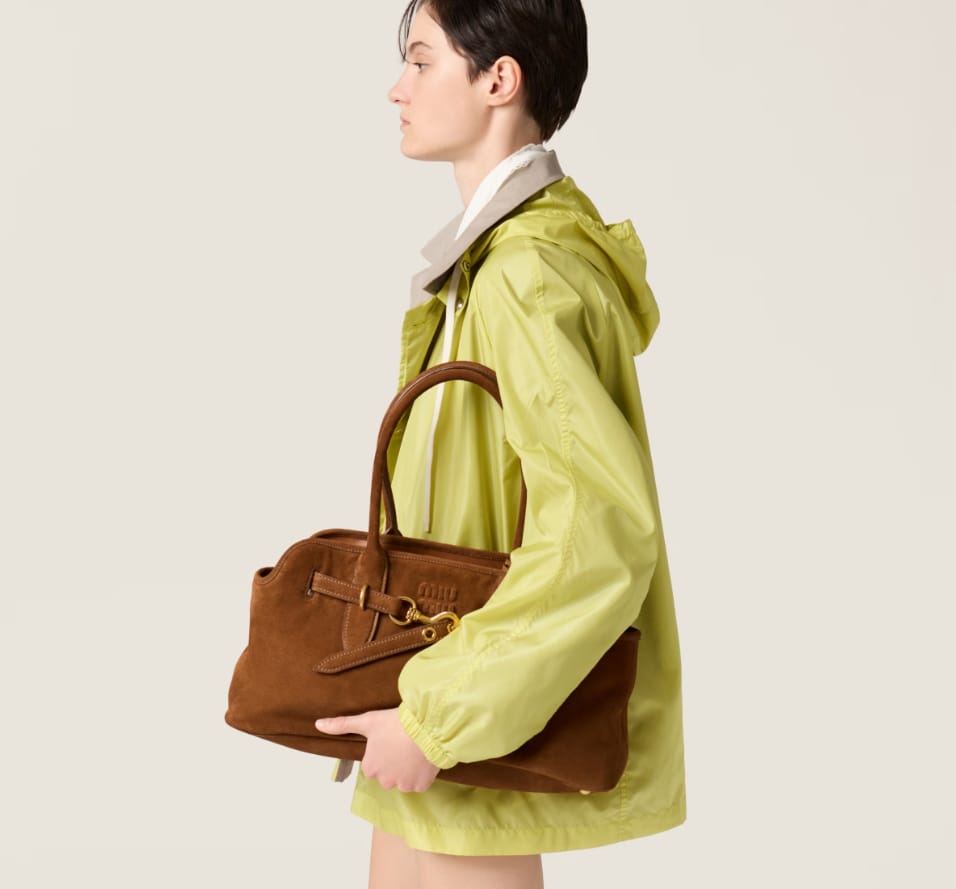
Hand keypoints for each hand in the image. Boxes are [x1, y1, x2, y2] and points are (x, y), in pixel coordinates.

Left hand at [316, 708, 439, 792]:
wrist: (427, 728)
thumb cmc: (396, 723)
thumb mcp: (367, 721)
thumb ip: (341, 725)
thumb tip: (317, 724)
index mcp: (370, 768)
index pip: (373, 764)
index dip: (382, 752)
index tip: (390, 740)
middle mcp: (384, 781)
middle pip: (388, 774)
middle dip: (394, 762)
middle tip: (403, 743)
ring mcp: (403, 785)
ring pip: (403, 779)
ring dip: (408, 769)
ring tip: (414, 749)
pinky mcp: (420, 787)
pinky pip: (418, 783)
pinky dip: (421, 774)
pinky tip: (423, 758)